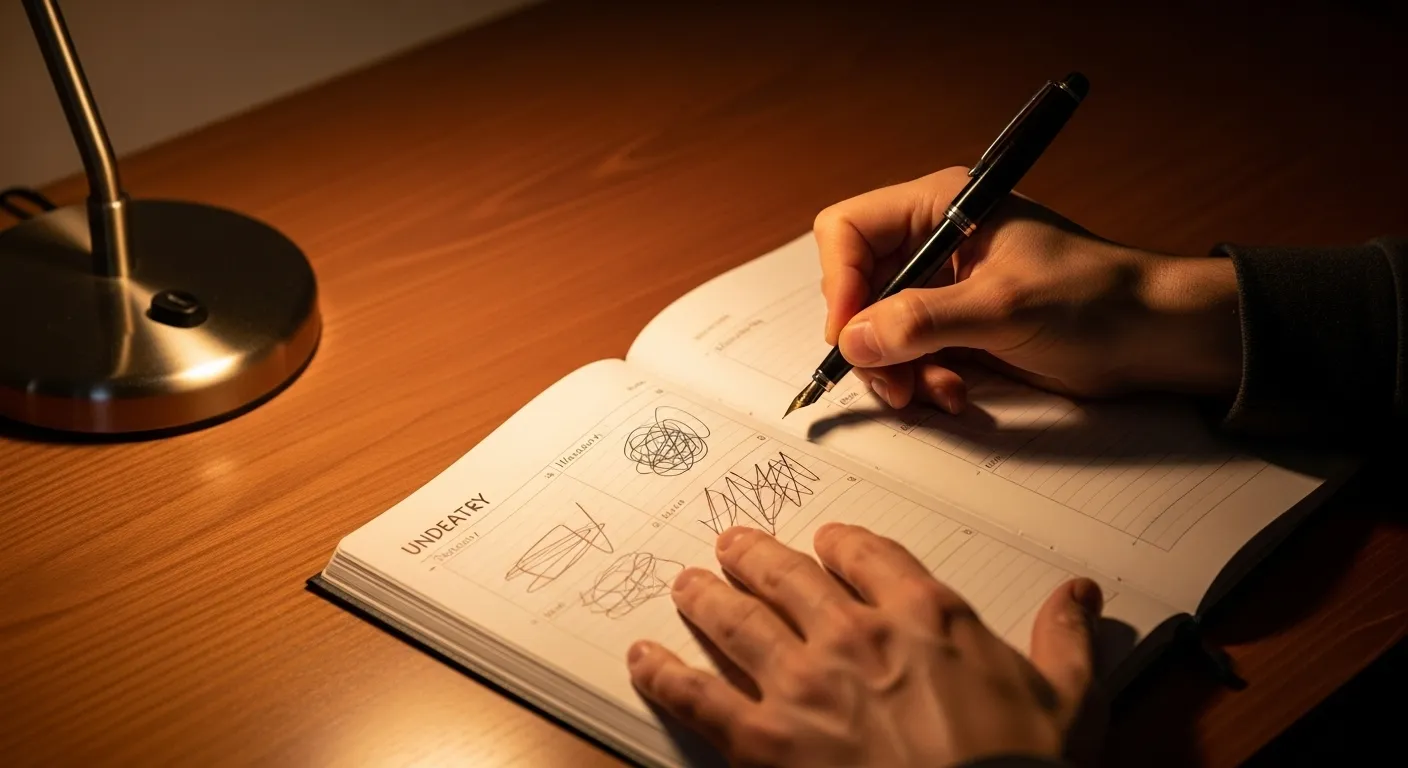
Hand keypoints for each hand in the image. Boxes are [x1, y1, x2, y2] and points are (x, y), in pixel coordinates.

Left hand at [627, 524, 1104, 766]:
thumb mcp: (1070, 704)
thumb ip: (1066, 641)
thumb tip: (1079, 596)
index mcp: (926, 616)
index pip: (868, 554)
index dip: (841, 543)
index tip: (828, 542)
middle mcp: (854, 634)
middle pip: (787, 574)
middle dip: (753, 555)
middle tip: (732, 545)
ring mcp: (803, 684)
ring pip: (736, 619)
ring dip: (705, 596)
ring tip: (685, 583)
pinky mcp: (764, 739)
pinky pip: (698, 694)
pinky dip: (663, 673)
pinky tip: (642, 657)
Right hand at [814, 166, 1242, 411]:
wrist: (1155, 336)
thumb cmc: (1095, 299)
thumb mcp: (1003, 308)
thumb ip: (922, 321)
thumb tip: (853, 339)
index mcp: (941, 208)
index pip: (848, 231)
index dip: (840, 282)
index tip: (851, 335)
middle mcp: (934, 243)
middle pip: (857, 288)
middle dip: (870, 341)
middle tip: (892, 382)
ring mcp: (944, 288)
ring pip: (878, 331)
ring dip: (897, 370)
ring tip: (935, 394)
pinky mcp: (958, 327)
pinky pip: (910, 356)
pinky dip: (923, 380)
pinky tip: (956, 394)